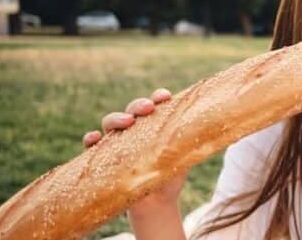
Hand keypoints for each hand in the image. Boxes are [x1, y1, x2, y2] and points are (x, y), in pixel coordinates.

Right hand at [82, 88, 187, 214]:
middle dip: (139, 105)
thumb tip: (210, 131)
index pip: (155, 104)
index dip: (158, 97)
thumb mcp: (182, 158)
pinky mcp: (104, 157)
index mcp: (154, 124)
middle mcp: (135, 129)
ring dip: (116, 118)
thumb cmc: (170, 176)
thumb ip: (188, 143)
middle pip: (132, 110)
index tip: (164, 97)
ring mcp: (118, 142)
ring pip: (111, 123)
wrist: (156, 203)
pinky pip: (92, 146)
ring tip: (127, 122)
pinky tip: (93, 138)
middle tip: (148, 108)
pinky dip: (91, 139)